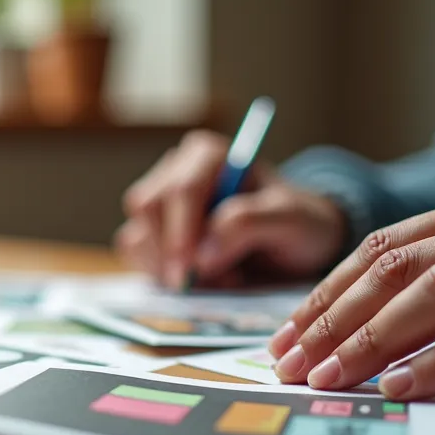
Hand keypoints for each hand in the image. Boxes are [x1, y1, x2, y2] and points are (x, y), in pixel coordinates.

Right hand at [115, 130, 346, 288]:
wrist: (295, 247)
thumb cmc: (297, 223)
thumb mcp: (291, 219)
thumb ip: (249, 223)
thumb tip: (202, 254)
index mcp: (208, 155)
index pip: (181, 189)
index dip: (181, 230)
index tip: (191, 268)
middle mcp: (176, 172)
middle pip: (148, 208)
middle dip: (174, 251)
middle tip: (213, 279)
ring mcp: (160, 205)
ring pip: (137, 235)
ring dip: (170, 266)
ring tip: (221, 276)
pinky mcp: (151, 235)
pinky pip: (137, 255)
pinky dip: (163, 274)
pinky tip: (202, 279)